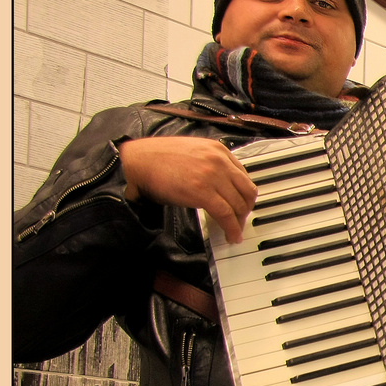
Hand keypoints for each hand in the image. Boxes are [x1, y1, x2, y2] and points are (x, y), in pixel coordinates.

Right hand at [120, 137, 258, 242]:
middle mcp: (219, 161)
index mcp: (218, 150)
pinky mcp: (203, 192)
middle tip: (240, 221)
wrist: (138, 161)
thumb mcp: (192, 154)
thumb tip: (221, 187)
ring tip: (235, 231)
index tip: (243, 205)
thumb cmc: (158, 159)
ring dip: (240, 222)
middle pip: (247, 191)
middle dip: (246, 209)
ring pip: (239, 204)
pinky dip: (232, 228)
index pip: (244, 176)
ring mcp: (212, 176)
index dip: (246, 195)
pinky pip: (226, 214)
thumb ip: (210, 165)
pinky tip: (232, 236)